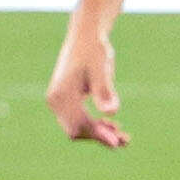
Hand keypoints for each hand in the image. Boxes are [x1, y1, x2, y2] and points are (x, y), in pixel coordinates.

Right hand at [46, 23, 124, 148]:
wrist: (85, 37)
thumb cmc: (94, 50)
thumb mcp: (102, 68)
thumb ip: (105, 90)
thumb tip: (111, 112)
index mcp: (61, 93)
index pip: (79, 123)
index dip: (98, 135)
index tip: (118, 142)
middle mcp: (55, 100)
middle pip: (76, 130)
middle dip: (99, 137)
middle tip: (125, 140)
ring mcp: (57, 102)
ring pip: (76, 128)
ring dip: (98, 134)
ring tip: (123, 136)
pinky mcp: (64, 101)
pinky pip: (77, 120)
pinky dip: (94, 126)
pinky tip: (112, 124)